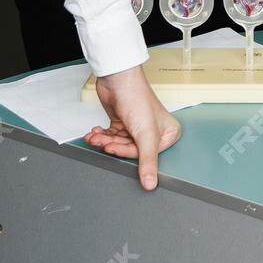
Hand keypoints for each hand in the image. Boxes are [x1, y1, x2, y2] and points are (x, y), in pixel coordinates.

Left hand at [86, 66, 180, 187]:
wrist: (117, 78)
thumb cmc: (137, 98)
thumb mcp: (145, 134)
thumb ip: (147, 162)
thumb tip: (150, 184)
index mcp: (167, 133)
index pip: (146, 155)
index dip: (127, 152)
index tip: (114, 148)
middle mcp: (154, 131)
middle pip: (130, 150)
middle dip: (112, 145)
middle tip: (102, 142)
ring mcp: (137, 127)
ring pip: (119, 144)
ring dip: (104, 141)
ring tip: (96, 136)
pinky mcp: (123, 123)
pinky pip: (112, 137)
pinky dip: (101, 136)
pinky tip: (95, 133)